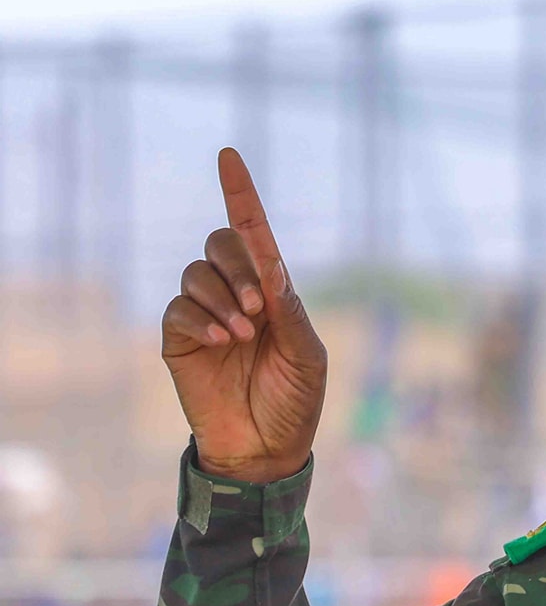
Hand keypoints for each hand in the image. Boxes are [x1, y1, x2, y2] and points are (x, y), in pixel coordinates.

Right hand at [160, 148, 326, 483]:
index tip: (228, 155)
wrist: (267, 449)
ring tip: (243, 334)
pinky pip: (178, 307)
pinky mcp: (180, 338)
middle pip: (223, 242)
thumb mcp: (307, 356)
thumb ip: (290, 311)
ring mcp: (206, 314)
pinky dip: (201, 318)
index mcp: (275, 293)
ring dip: (222, 296)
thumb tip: (271, 264)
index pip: (255, 234)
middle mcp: (237, 294)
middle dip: (239, 265)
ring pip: (197, 272)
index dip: (241, 194)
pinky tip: (221, 342)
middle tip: (258, 308)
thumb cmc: (296, 402)